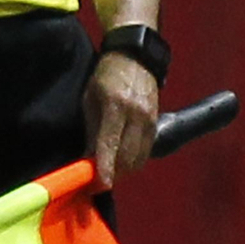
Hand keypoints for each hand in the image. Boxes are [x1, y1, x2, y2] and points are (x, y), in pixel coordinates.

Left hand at [84, 52, 160, 186]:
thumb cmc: (106, 76)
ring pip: (139, 158)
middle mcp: (136, 114)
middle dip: (114, 174)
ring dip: (124, 171)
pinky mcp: (156, 123)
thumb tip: (88, 160)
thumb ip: (91, 131)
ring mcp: (149, 119)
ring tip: (110, 171)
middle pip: (127, 157)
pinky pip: (146, 151)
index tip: (99, 185)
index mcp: (115, 106)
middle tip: (98, 181)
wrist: (135, 57)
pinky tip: (123, 160)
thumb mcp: (90, 99)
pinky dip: (134, 161)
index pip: (110, 144)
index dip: (105, 169)